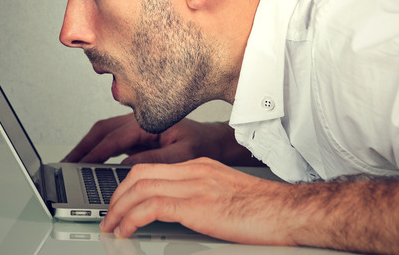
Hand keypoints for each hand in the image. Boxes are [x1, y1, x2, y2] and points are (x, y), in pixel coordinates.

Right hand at [62, 113, 257, 164]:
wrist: (214, 142)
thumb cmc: (202, 144)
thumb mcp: (183, 155)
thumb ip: (155, 159)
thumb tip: (127, 166)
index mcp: (149, 123)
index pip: (114, 138)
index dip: (94, 152)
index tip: (79, 165)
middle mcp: (140, 122)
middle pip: (101, 131)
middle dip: (81, 147)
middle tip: (65, 164)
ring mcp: (137, 129)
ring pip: (104, 134)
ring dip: (86, 147)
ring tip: (71, 163)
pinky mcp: (138, 137)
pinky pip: (111, 141)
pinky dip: (97, 150)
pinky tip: (89, 163)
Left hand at [100, 158, 298, 245]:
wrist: (289, 212)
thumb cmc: (266, 210)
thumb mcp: (227, 196)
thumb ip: (203, 198)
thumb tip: (183, 214)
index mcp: (201, 167)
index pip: (153, 167)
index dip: (129, 184)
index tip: (120, 202)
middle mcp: (195, 171)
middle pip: (140, 173)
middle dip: (117, 195)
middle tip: (109, 215)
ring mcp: (196, 186)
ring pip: (140, 188)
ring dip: (119, 209)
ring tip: (111, 226)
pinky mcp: (197, 205)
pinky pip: (152, 207)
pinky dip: (132, 218)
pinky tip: (127, 230)